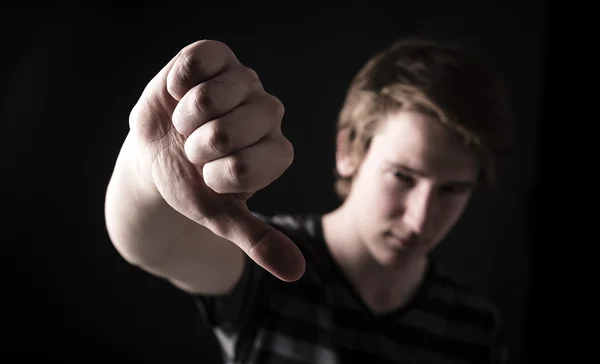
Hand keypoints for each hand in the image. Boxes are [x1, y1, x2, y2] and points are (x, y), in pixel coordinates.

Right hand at [128, 40, 304, 281]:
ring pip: (206, 100)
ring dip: (183, 120)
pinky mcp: (217, 56)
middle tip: (196, 149)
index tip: (210, 176)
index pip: (245, 167)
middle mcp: (269, 113)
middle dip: (196, 149)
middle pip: (226, 133)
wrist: (158, 151)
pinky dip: (175, 85)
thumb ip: (258, 241)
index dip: (214, 176)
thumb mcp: (221, 216)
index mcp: (277, 151)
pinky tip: (180, 95)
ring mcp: (244, 81)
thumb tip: (297, 273)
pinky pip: (193, 64)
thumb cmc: (193, 183)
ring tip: (187, 123)